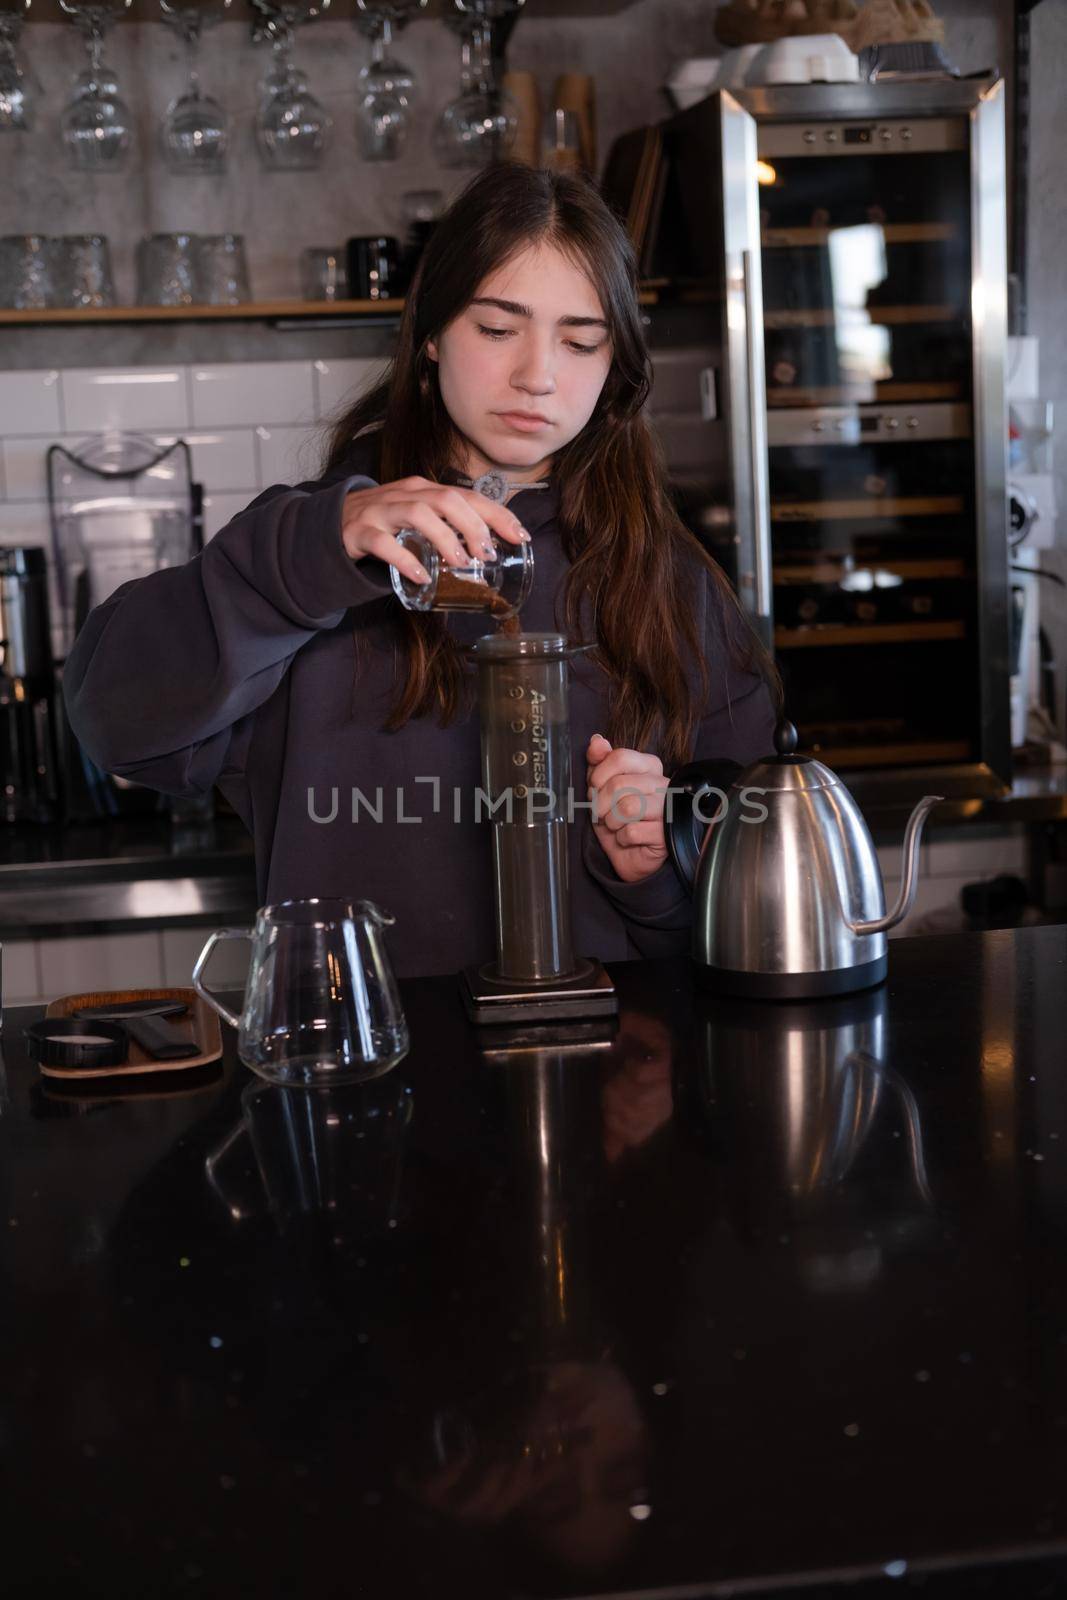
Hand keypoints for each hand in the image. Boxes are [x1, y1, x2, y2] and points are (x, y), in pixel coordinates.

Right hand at [341, 477, 528, 584]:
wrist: (330, 524)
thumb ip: (446, 530)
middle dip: (473, 525)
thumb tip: (485, 558)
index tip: (519, 536)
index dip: (497, 514)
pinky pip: (384, 543)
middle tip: (487, 554)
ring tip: (460, 564)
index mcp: (424, 490)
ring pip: (417, 513)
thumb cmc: (383, 524)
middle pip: (446, 499)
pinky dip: (405, 560)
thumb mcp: (417, 519)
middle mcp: (405, 494)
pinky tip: (422, 576)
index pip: (468, 495)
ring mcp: (381, 511)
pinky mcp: (360, 531)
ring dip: (444, 538)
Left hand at [586, 733, 669, 883]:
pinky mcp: (666, 834)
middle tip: (601, 813)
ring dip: (611, 821)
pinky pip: (633, 832)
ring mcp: (667, 809)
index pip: (621, 757)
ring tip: (615, 826)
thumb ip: (599, 762)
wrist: (630, 853)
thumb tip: (597, 741)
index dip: (599, 774)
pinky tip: (627, 839)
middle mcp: (662, 784)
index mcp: (649, 766)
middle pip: (620, 784)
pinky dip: (622, 838)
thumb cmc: (617, 818)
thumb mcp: (602, 787)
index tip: (593, 788)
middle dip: (600, 803)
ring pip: (627, 808)